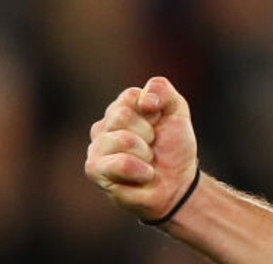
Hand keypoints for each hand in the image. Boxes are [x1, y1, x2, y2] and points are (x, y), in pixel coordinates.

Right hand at [85, 76, 198, 221]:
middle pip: (121, 115)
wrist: (178, 182)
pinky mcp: (94, 169)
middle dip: (148, 133)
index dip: (153, 110)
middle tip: (152, 145)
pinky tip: (143, 175)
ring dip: (146, 153)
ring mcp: (96, 147)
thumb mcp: (177, 110)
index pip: (130, 96)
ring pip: (122, 140)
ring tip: (147, 161)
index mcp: (122, 107)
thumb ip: (162, 90)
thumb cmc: (174, 146)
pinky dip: (141, 170)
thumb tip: (143, 100)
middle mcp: (104, 125)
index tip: (160, 122)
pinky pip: (120, 163)